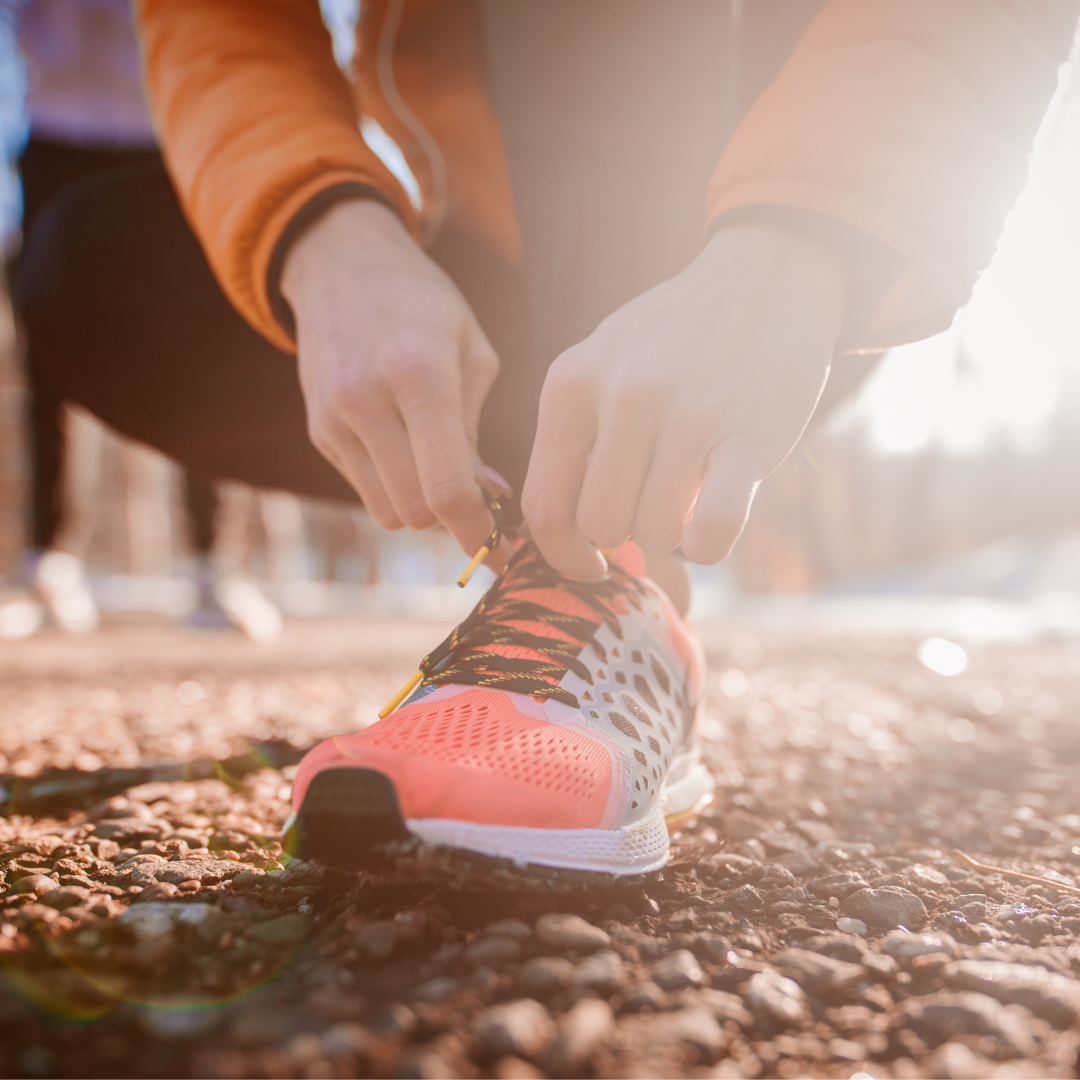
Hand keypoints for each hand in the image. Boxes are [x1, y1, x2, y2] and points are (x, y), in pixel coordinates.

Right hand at [281, 199, 498, 555]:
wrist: (340, 264)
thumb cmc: (425, 306)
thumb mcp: (471, 351)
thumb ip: (475, 431)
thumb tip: (488, 500)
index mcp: (419, 374)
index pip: (447, 488)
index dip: (479, 533)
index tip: (502, 550)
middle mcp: (366, 400)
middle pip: (415, 512)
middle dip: (453, 522)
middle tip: (482, 508)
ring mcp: (333, 418)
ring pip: (387, 512)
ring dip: (421, 508)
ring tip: (443, 473)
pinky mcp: (317, 430)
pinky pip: (364, 489)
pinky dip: (394, 487)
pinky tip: (407, 449)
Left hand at [522, 221, 846, 579]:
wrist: (766, 277)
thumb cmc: (673, 339)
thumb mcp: (602, 363)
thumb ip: (575, 436)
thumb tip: (563, 538)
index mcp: (571, 383)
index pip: (544, 505)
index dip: (562, 554)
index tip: (590, 565)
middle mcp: (622, 395)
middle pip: (601, 526)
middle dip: (626, 536)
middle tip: (653, 509)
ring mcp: (686, 413)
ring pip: (654, 533)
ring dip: (673, 534)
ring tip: (689, 493)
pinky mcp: (749, 435)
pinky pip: (712, 531)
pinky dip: (711, 545)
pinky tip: (717, 522)